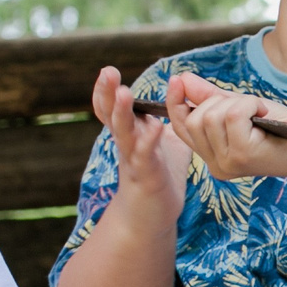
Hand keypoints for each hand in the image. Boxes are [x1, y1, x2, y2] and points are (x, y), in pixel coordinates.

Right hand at [91, 66, 189, 213]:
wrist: (150, 216)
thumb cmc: (158, 175)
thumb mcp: (165, 140)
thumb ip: (168, 118)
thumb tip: (180, 95)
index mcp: (129, 134)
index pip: (111, 109)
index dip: (106, 92)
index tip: (106, 71)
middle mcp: (127, 145)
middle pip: (113, 116)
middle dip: (109, 94)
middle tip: (107, 71)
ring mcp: (135, 161)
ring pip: (125, 134)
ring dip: (123, 114)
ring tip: (125, 92)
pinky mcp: (147, 177)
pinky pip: (146, 157)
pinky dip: (148, 142)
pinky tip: (154, 128)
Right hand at [165, 72, 286, 182]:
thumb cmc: (281, 130)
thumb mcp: (243, 110)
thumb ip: (212, 98)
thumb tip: (182, 79)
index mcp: (213, 157)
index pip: (182, 128)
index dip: (176, 103)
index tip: (177, 81)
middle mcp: (216, 165)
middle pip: (196, 118)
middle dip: (220, 102)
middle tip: (249, 107)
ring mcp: (227, 162)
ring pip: (213, 114)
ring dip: (239, 102)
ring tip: (259, 112)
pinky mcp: (242, 155)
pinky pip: (233, 114)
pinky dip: (249, 104)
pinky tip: (263, 113)